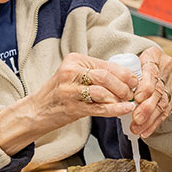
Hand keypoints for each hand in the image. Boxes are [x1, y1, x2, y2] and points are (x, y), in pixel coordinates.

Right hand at [0, 53, 134, 153]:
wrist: (36, 111)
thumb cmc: (59, 93)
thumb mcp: (74, 76)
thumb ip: (95, 73)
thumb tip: (124, 77)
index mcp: (74, 60)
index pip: (105, 64)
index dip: (124, 73)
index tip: (135, 80)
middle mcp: (71, 72)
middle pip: (105, 76)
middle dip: (123, 85)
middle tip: (132, 93)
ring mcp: (69, 90)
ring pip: (102, 91)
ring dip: (119, 97)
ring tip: (127, 102)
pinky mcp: (71, 107)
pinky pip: (98, 108)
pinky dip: (115, 109)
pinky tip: (125, 109)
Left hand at [129, 46, 171, 137]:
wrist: (153, 62)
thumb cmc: (136, 63)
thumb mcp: (129, 61)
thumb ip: (123, 73)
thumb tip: (114, 92)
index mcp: (154, 56)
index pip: (151, 72)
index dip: (146, 87)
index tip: (136, 98)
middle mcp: (167, 68)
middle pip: (159, 90)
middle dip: (147, 107)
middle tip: (136, 119)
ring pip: (163, 103)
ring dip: (150, 119)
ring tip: (137, 129)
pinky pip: (166, 111)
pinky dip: (155, 123)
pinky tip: (146, 131)